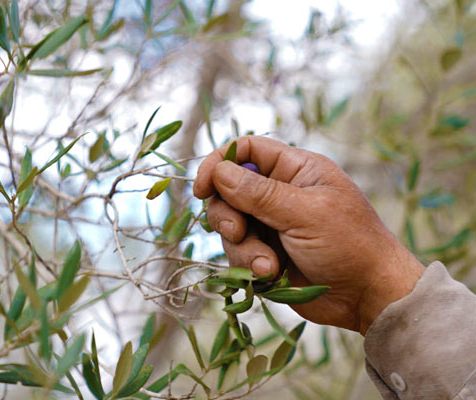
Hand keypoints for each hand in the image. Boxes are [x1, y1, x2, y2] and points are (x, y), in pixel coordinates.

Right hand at [193, 137, 423, 334]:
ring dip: (242, 248)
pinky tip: (271, 276)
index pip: (246, 151)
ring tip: (268, 266)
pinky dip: (249, 266)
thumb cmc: (350, 244)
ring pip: (230, 226)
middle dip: (227, 214)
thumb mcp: (306, 213)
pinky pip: (238, 254)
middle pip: (228, 191)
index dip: (219, 163)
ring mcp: (271, 225)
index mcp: (295, 170)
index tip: (203, 188)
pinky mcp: (266, 254)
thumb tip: (219, 171)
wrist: (369, 296)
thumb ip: (260, 193)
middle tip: (238, 231)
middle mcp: (279, 194)